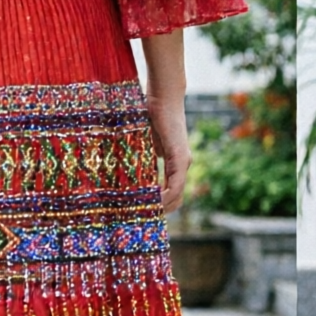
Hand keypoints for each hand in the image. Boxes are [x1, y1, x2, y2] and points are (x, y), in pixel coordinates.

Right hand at [148, 93, 189, 215]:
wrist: (162, 98)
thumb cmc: (152, 115)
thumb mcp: (146, 143)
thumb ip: (145, 158)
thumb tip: (132, 171)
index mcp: (175, 162)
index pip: (172, 191)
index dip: (161, 204)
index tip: (145, 211)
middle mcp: (183, 164)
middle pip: (176, 198)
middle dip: (161, 210)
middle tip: (143, 217)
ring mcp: (183, 162)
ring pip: (177, 194)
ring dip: (163, 206)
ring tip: (146, 213)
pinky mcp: (180, 158)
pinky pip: (175, 185)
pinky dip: (166, 196)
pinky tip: (155, 202)